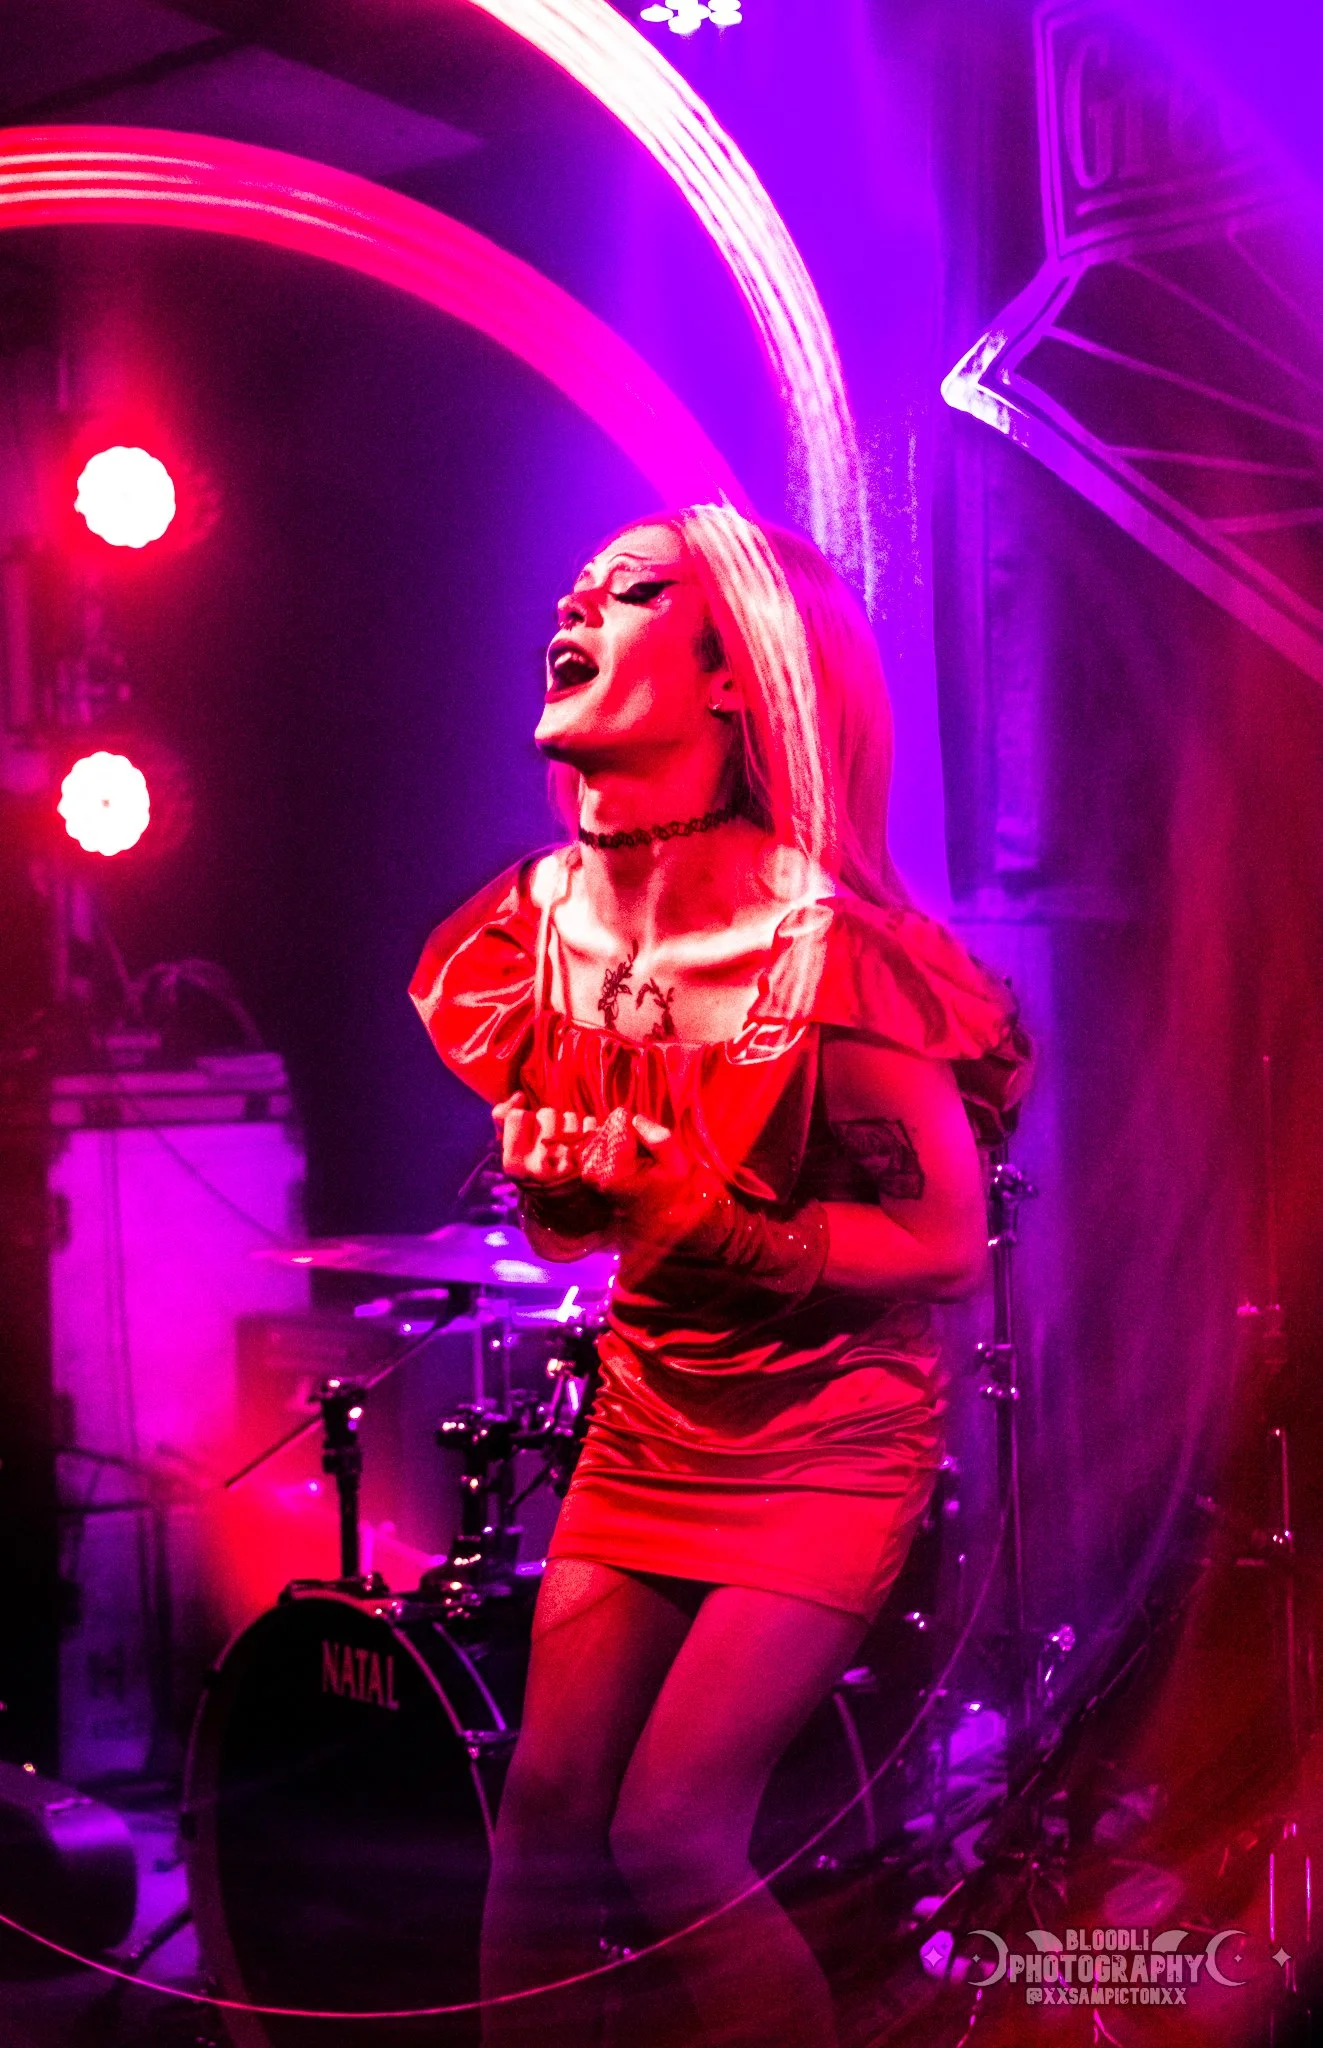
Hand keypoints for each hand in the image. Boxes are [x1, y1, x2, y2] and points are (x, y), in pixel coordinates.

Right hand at [492, 1093, 597, 1186]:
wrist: (566, 1207)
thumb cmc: (535, 1170)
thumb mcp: (512, 1151)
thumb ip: (504, 1119)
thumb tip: (519, 1096)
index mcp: (514, 1164)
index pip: (517, 1116)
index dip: (526, 1120)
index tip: (530, 1135)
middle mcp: (540, 1166)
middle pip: (546, 1113)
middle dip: (550, 1121)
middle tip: (552, 1139)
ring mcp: (569, 1163)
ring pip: (570, 1116)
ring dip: (570, 1123)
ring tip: (568, 1142)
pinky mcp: (593, 1160)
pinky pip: (590, 1123)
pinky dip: (588, 1128)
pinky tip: (583, 1143)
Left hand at [580, 1108, 693, 1236]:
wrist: (654, 1222)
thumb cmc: (669, 1193)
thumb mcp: (677, 1165)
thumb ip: (659, 1139)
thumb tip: (635, 1119)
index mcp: (614, 1170)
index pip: (621, 1119)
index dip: (640, 1130)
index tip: (649, 1153)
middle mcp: (592, 1170)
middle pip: (609, 1124)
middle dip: (629, 1136)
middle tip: (643, 1161)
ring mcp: (586, 1171)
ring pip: (604, 1131)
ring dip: (621, 1143)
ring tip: (635, 1166)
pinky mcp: (585, 1170)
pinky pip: (599, 1141)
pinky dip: (612, 1149)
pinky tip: (624, 1167)